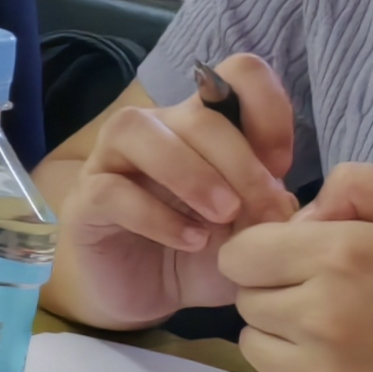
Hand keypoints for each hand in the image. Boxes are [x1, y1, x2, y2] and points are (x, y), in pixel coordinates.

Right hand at [54, 54, 303, 326]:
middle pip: (198, 114)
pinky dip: (156, 215)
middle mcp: (158, 130)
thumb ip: (273, 212)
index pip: (237, 75)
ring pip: (139, 130)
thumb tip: (286, 197)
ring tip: (222, 216)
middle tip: (265, 212)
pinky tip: (190, 241)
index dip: (266, 106)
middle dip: (241, 163)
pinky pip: (112, 190)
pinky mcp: (86, 201)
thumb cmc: (203, 256)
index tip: (281, 164)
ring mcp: (114, 161)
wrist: (149, 296)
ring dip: (191, 172)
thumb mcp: (252, 236)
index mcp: (205, 126)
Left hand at [216, 166, 372, 371]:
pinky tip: (342, 370)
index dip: (265, 249)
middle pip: (247, 299)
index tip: (300, 256)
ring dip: (283, 336)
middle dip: (278, 289)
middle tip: (333, 293)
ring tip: (340, 333)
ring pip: (255, 348)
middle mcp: (319, 319)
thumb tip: (304, 215)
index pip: (241, 253)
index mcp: (340, 258)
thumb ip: (360, 186)